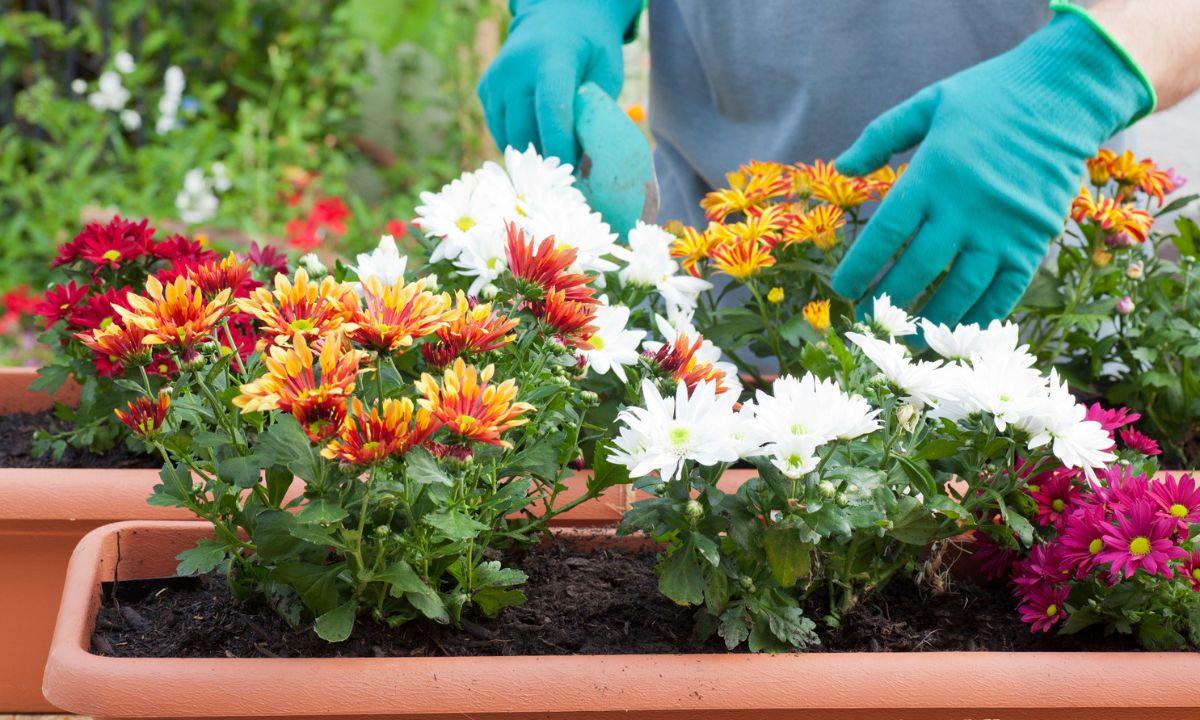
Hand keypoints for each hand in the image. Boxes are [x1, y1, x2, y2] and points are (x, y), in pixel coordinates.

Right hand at [477, 0, 640, 165]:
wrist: (556, 18)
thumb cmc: (590, 49)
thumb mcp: (606, 72)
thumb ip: (595, 111)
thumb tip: (587, 162)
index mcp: (552, 57)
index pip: (551, 108)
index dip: (560, 145)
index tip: (571, 170)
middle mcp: (516, 67)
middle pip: (524, 131)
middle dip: (547, 157)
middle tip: (569, 167)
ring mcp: (495, 78)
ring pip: (508, 138)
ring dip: (532, 152)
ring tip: (555, 148)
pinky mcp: (484, 89)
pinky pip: (499, 131)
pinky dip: (518, 141)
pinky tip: (537, 132)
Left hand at [830, 9, 1152, 327]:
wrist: (1066, 94)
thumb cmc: (991, 96)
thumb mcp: (929, 103)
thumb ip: (882, 135)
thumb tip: (842, 166)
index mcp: (932, 175)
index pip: (885, 235)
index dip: (860, 267)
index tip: (842, 290)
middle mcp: (964, 209)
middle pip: (917, 269)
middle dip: (887, 300)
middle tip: (869, 319)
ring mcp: (1002, 229)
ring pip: (959, 290)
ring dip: (931, 319)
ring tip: (909, 336)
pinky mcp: (1033, 240)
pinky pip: (1004, 291)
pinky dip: (981, 317)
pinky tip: (961, 332)